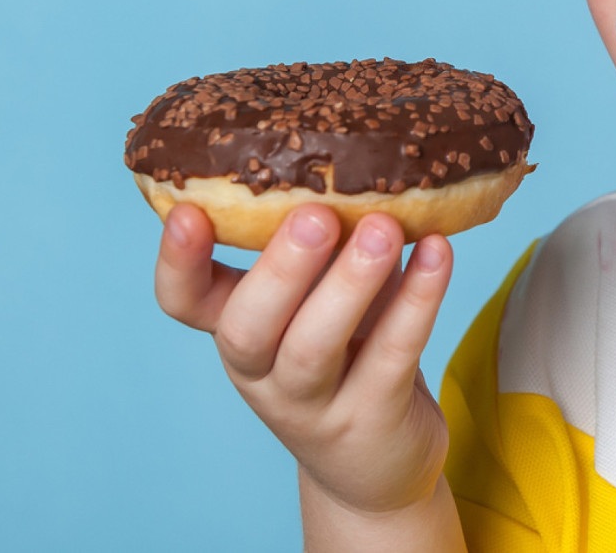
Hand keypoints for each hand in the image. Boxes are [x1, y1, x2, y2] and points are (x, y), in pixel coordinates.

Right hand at [154, 202, 453, 517]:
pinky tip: (439, 254)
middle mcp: (260, 374)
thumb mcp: (316, 302)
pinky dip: (416, 302)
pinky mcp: (370, 422)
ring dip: (350, 284)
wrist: (376, 465)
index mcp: (238, 331)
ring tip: (385, 229)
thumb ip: (318, 245)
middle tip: (314, 216)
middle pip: (246, 330)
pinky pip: (391, 358)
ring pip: (314, 348)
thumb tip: (348, 149)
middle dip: (278, 270)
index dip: (177, 262)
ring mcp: (311, 406)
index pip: (182, 303)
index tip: (189, 210)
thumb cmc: (344, 356)